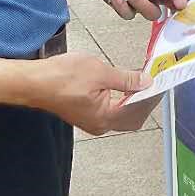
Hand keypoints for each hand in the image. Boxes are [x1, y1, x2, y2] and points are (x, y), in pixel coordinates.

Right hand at [21, 51, 153, 134]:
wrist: (32, 82)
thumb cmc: (59, 77)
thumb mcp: (99, 71)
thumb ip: (126, 78)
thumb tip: (145, 81)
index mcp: (105, 117)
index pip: (139, 110)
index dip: (152, 95)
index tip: (162, 81)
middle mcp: (100, 124)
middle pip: (133, 117)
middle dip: (146, 100)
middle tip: (155, 82)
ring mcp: (92, 121)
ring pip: (123, 114)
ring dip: (135, 99)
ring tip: (143, 80)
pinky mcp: (86, 114)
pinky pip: (111, 110)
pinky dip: (122, 99)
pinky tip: (126, 85)